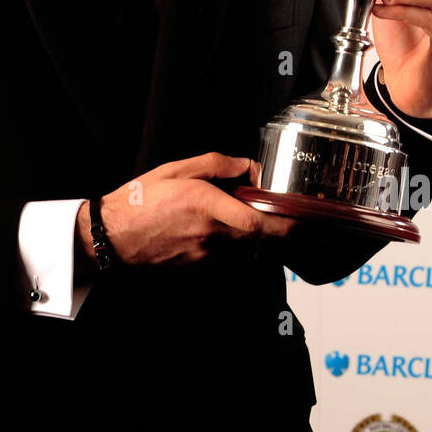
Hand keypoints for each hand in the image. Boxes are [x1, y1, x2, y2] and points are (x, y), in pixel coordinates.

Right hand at [76, 151, 303, 267]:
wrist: (113, 238)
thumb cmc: (139, 202)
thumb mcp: (176, 169)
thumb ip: (216, 164)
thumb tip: (247, 166)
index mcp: (206, 205)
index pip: (258, 223)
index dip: (289, 226)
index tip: (312, 223)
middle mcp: (211, 235)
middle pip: (264, 241)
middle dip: (293, 235)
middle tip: (318, 229)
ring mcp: (208, 256)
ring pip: (251, 250)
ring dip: (270, 240)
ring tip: (287, 227)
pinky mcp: (202, 267)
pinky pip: (234, 256)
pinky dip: (247, 246)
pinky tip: (247, 235)